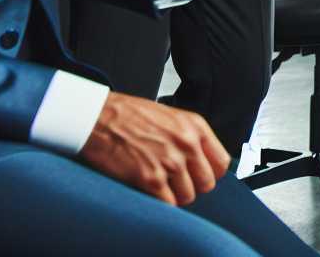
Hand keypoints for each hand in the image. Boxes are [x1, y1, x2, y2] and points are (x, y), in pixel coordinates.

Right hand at [78, 92, 229, 205]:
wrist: (98, 118)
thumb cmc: (129, 116)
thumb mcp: (170, 117)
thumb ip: (189, 137)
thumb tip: (201, 160)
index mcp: (194, 127)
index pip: (221, 163)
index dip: (210, 173)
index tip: (198, 176)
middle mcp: (186, 143)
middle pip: (207, 183)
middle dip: (192, 186)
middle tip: (175, 183)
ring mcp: (169, 161)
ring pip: (188, 196)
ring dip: (174, 195)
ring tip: (159, 185)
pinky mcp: (150, 178)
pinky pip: (168, 203)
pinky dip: (160, 202)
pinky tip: (149, 191)